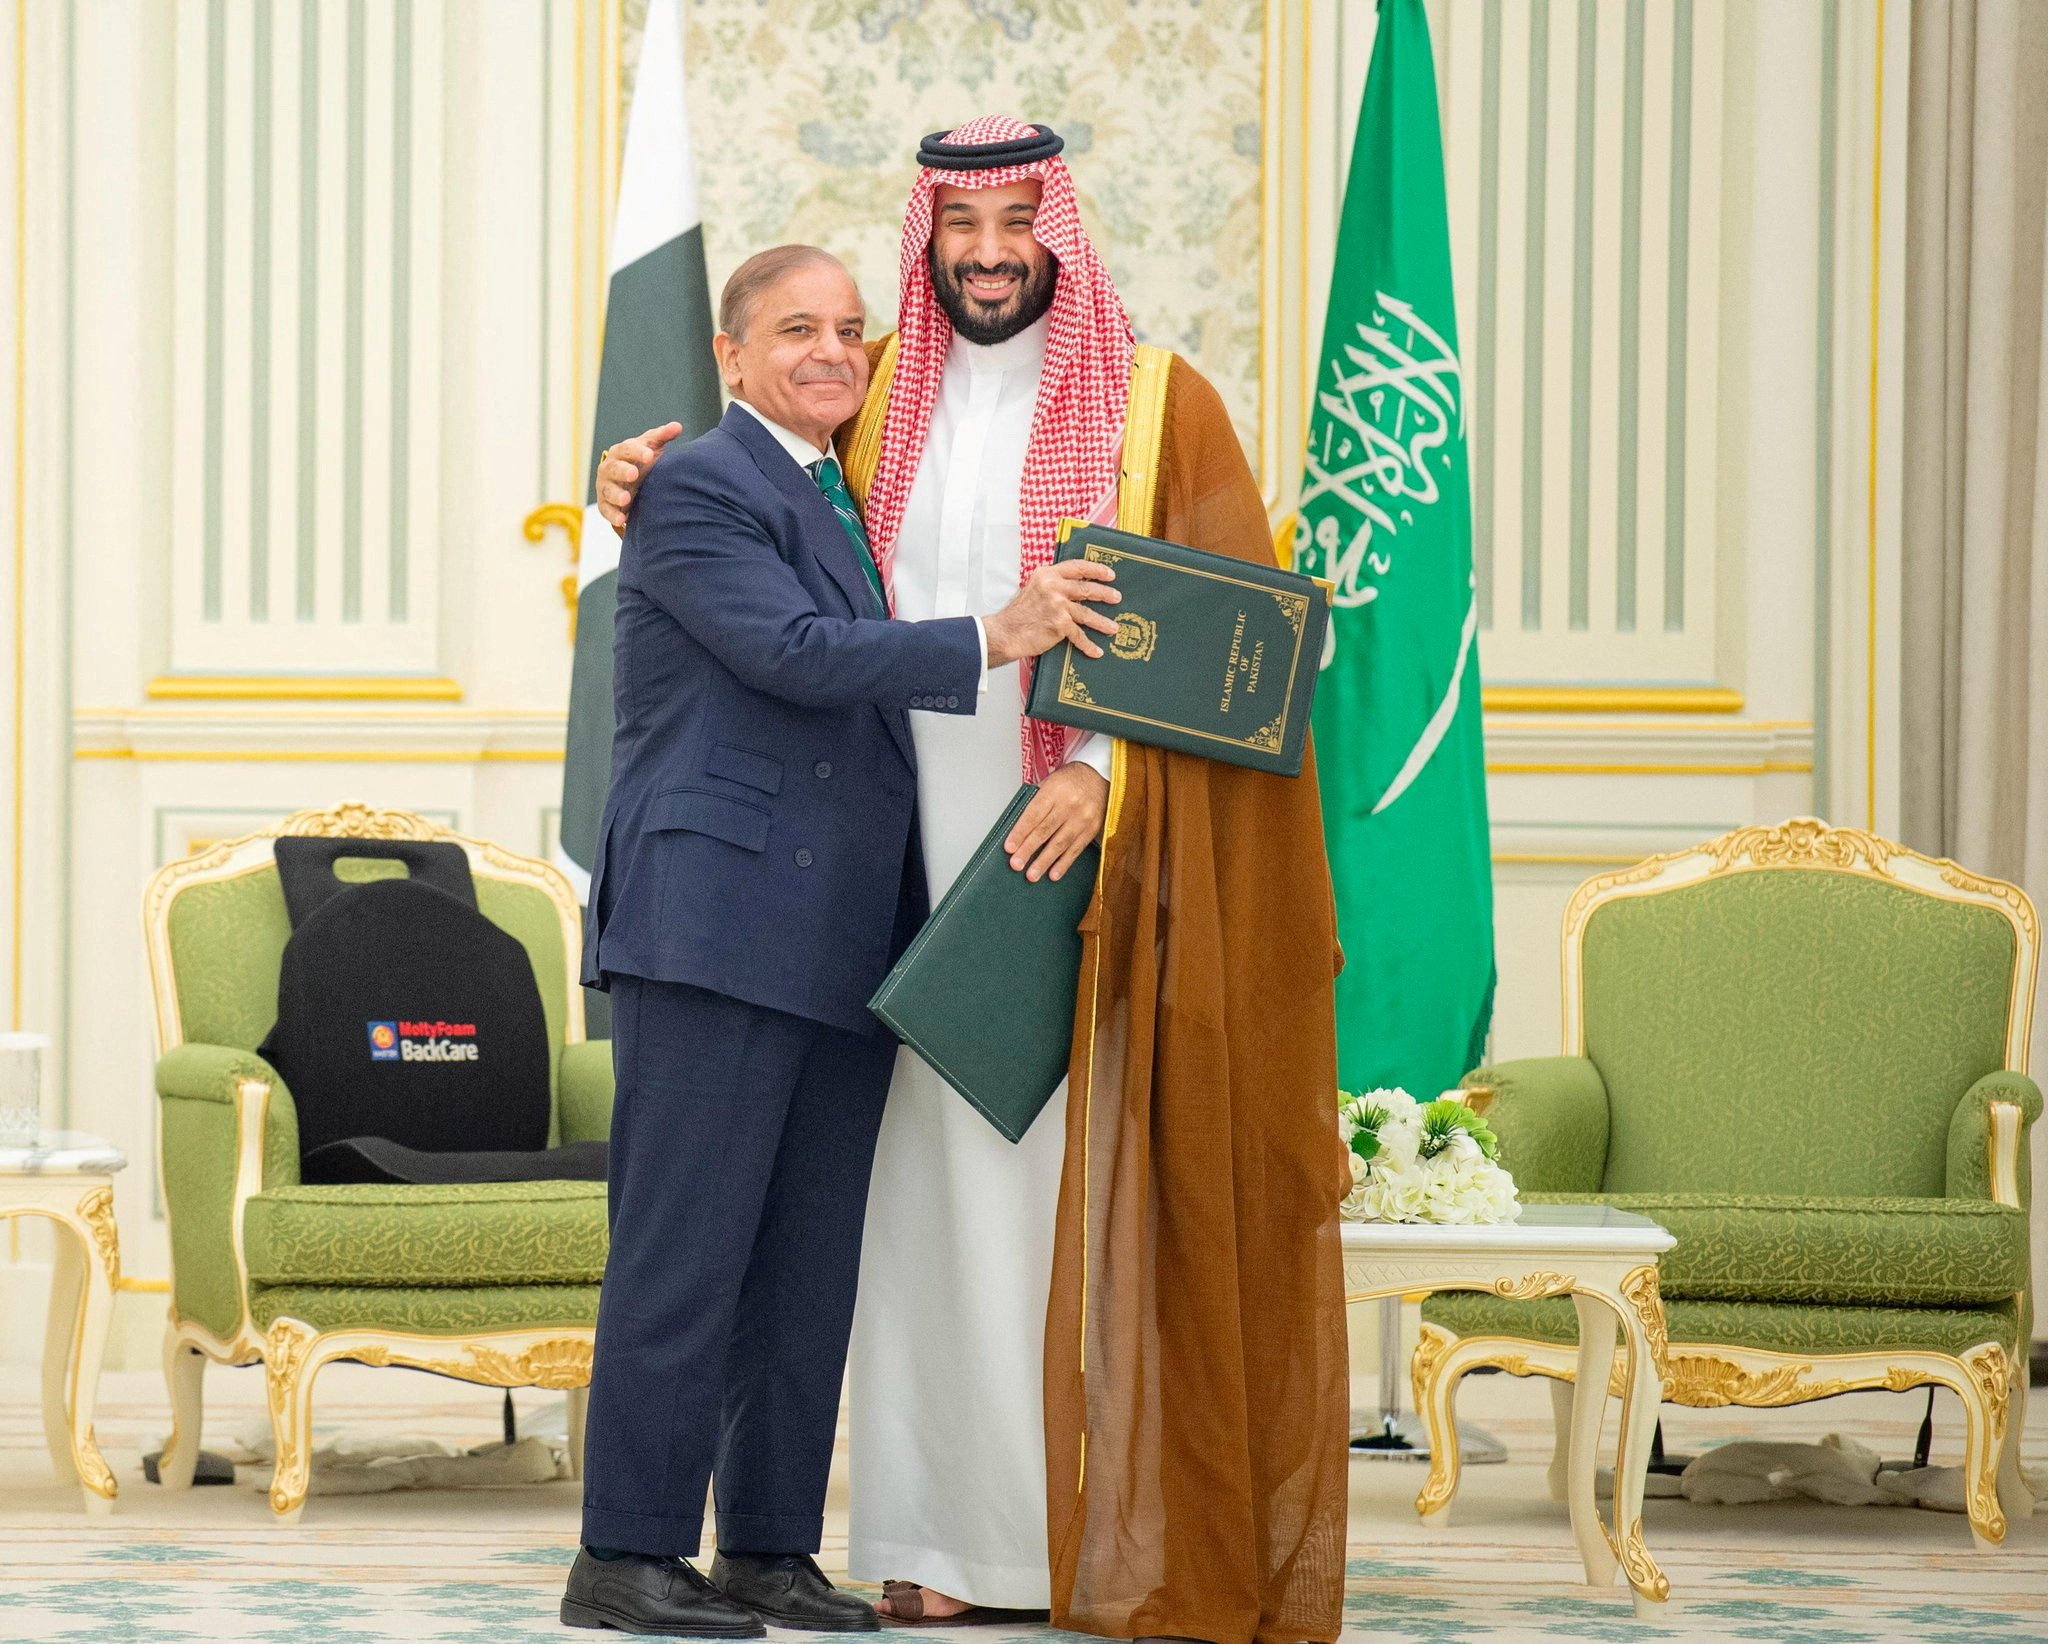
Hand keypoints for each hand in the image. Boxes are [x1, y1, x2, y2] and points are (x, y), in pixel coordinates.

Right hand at [595, 422, 683, 530]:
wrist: (631, 482)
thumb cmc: (642, 461)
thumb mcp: (652, 447)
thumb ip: (662, 436)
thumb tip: (677, 426)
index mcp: (621, 452)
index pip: (627, 449)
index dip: (637, 452)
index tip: (649, 456)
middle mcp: (610, 468)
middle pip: (613, 468)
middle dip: (623, 471)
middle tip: (634, 474)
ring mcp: (606, 486)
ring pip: (607, 490)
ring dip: (616, 495)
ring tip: (626, 499)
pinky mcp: (605, 504)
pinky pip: (606, 510)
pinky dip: (613, 515)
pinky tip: (622, 520)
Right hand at [983, 560, 1120, 666]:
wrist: (1006, 632)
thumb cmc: (1019, 614)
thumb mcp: (1034, 589)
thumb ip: (1052, 585)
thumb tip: (1075, 588)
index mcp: (1047, 574)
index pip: (1077, 567)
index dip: (1096, 570)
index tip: (1109, 574)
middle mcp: (1053, 587)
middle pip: (1086, 588)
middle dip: (1105, 594)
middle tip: (1116, 598)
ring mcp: (1057, 605)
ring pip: (1087, 613)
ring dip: (1102, 622)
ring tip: (1113, 627)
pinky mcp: (1059, 624)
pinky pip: (1079, 635)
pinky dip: (1088, 645)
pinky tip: (1096, 651)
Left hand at [1005, 761, 1108, 882]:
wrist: (1098, 776)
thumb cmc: (1068, 781)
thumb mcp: (1049, 783)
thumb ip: (1034, 803)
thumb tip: (1017, 829)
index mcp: (1055, 790)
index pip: (1034, 814)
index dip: (1020, 832)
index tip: (1009, 847)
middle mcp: (1070, 804)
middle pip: (1045, 831)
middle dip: (1028, 850)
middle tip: (1016, 864)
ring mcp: (1082, 818)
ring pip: (1060, 843)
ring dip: (1044, 861)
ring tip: (1032, 875)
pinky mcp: (1092, 829)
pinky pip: (1076, 849)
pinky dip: (1064, 864)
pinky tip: (1053, 874)